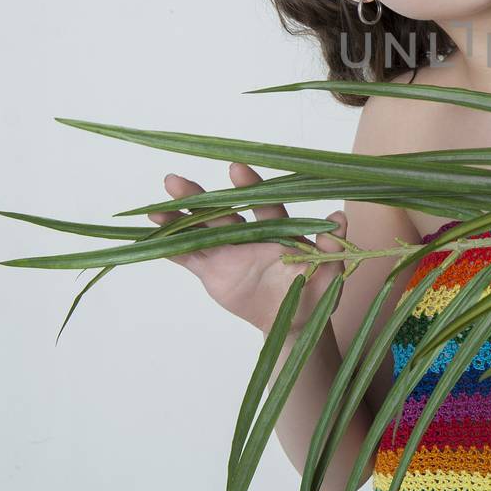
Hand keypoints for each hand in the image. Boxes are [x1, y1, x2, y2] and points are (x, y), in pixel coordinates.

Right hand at [150, 162, 346, 334]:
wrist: (294, 321)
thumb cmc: (316, 292)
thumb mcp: (329, 272)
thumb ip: (332, 247)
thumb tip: (340, 218)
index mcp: (278, 230)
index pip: (263, 204)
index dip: (251, 186)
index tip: (236, 169)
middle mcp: (250, 235)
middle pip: (222, 212)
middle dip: (199, 197)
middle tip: (174, 180)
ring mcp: (229, 252)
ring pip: (200, 231)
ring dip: (178, 219)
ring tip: (155, 207)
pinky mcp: (214, 272)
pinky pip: (189, 258)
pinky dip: (170, 248)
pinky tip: (150, 236)